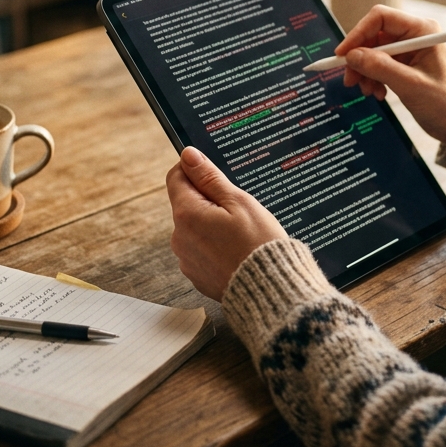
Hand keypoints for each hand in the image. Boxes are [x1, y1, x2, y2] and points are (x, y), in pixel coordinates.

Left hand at [166, 147, 286, 301]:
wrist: (270, 291)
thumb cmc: (259, 244)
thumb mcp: (239, 202)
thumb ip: (209, 177)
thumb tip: (188, 155)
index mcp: (187, 214)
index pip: (176, 177)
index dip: (196, 170)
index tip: (217, 175)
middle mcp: (179, 237)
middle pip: (187, 203)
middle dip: (209, 200)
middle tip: (239, 209)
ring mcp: (187, 259)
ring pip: (195, 227)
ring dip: (213, 224)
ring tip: (243, 233)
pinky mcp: (197, 275)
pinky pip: (202, 250)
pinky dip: (216, 246)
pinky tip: (238, 250)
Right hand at [336, 5, 445, 143]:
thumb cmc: (443, 102)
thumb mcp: (410, 85)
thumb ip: (380, 68)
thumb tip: (351, 56)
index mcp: (422, 30)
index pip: (381, 18)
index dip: (358, 33)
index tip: (343, 54)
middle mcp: (414, 35)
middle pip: (373, 35)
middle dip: (359, 58)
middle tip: (350, 80)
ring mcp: (408, 49)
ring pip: (372, 51)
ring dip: (365, 71)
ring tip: (368, 91)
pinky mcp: (403, 63)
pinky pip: (378, 64)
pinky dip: (372, 78)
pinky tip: (378, 93)